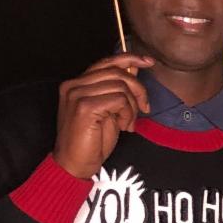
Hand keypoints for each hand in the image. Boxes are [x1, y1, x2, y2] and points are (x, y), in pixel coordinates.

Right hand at [54, 54, 153, 179]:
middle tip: (144, 108)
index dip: (130, 58)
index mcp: (76, 83)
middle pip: (118, 72)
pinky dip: (127, 113)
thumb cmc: (92, 141)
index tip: (149, 62)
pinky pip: (119, 100)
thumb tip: (134, 69)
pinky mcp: (85, 107)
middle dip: (138, 89)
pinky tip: (123, 126)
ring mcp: (77, 94)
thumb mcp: (108, 110)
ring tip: (128, 123)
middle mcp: (74, 85)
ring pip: (121, 86)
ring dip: (133, 107)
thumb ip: (116, 90)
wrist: (74, 164)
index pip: (106, 62)